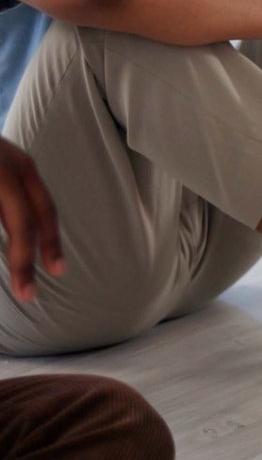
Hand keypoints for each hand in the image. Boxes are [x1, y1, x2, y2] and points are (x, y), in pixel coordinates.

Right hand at [0, 137, 62, 301]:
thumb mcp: (4, 166)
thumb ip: (15, 198)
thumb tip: (30, 240)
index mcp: (20, 166)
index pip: (43, 209)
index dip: (50, 242)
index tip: (57, 272)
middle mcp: (5, 164)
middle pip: (23, 220)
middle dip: (26, 259)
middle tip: (29, 295)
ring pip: (18, 219)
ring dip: (19, 253)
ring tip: (20, 285)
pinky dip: (8, 243)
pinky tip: (4, 261)